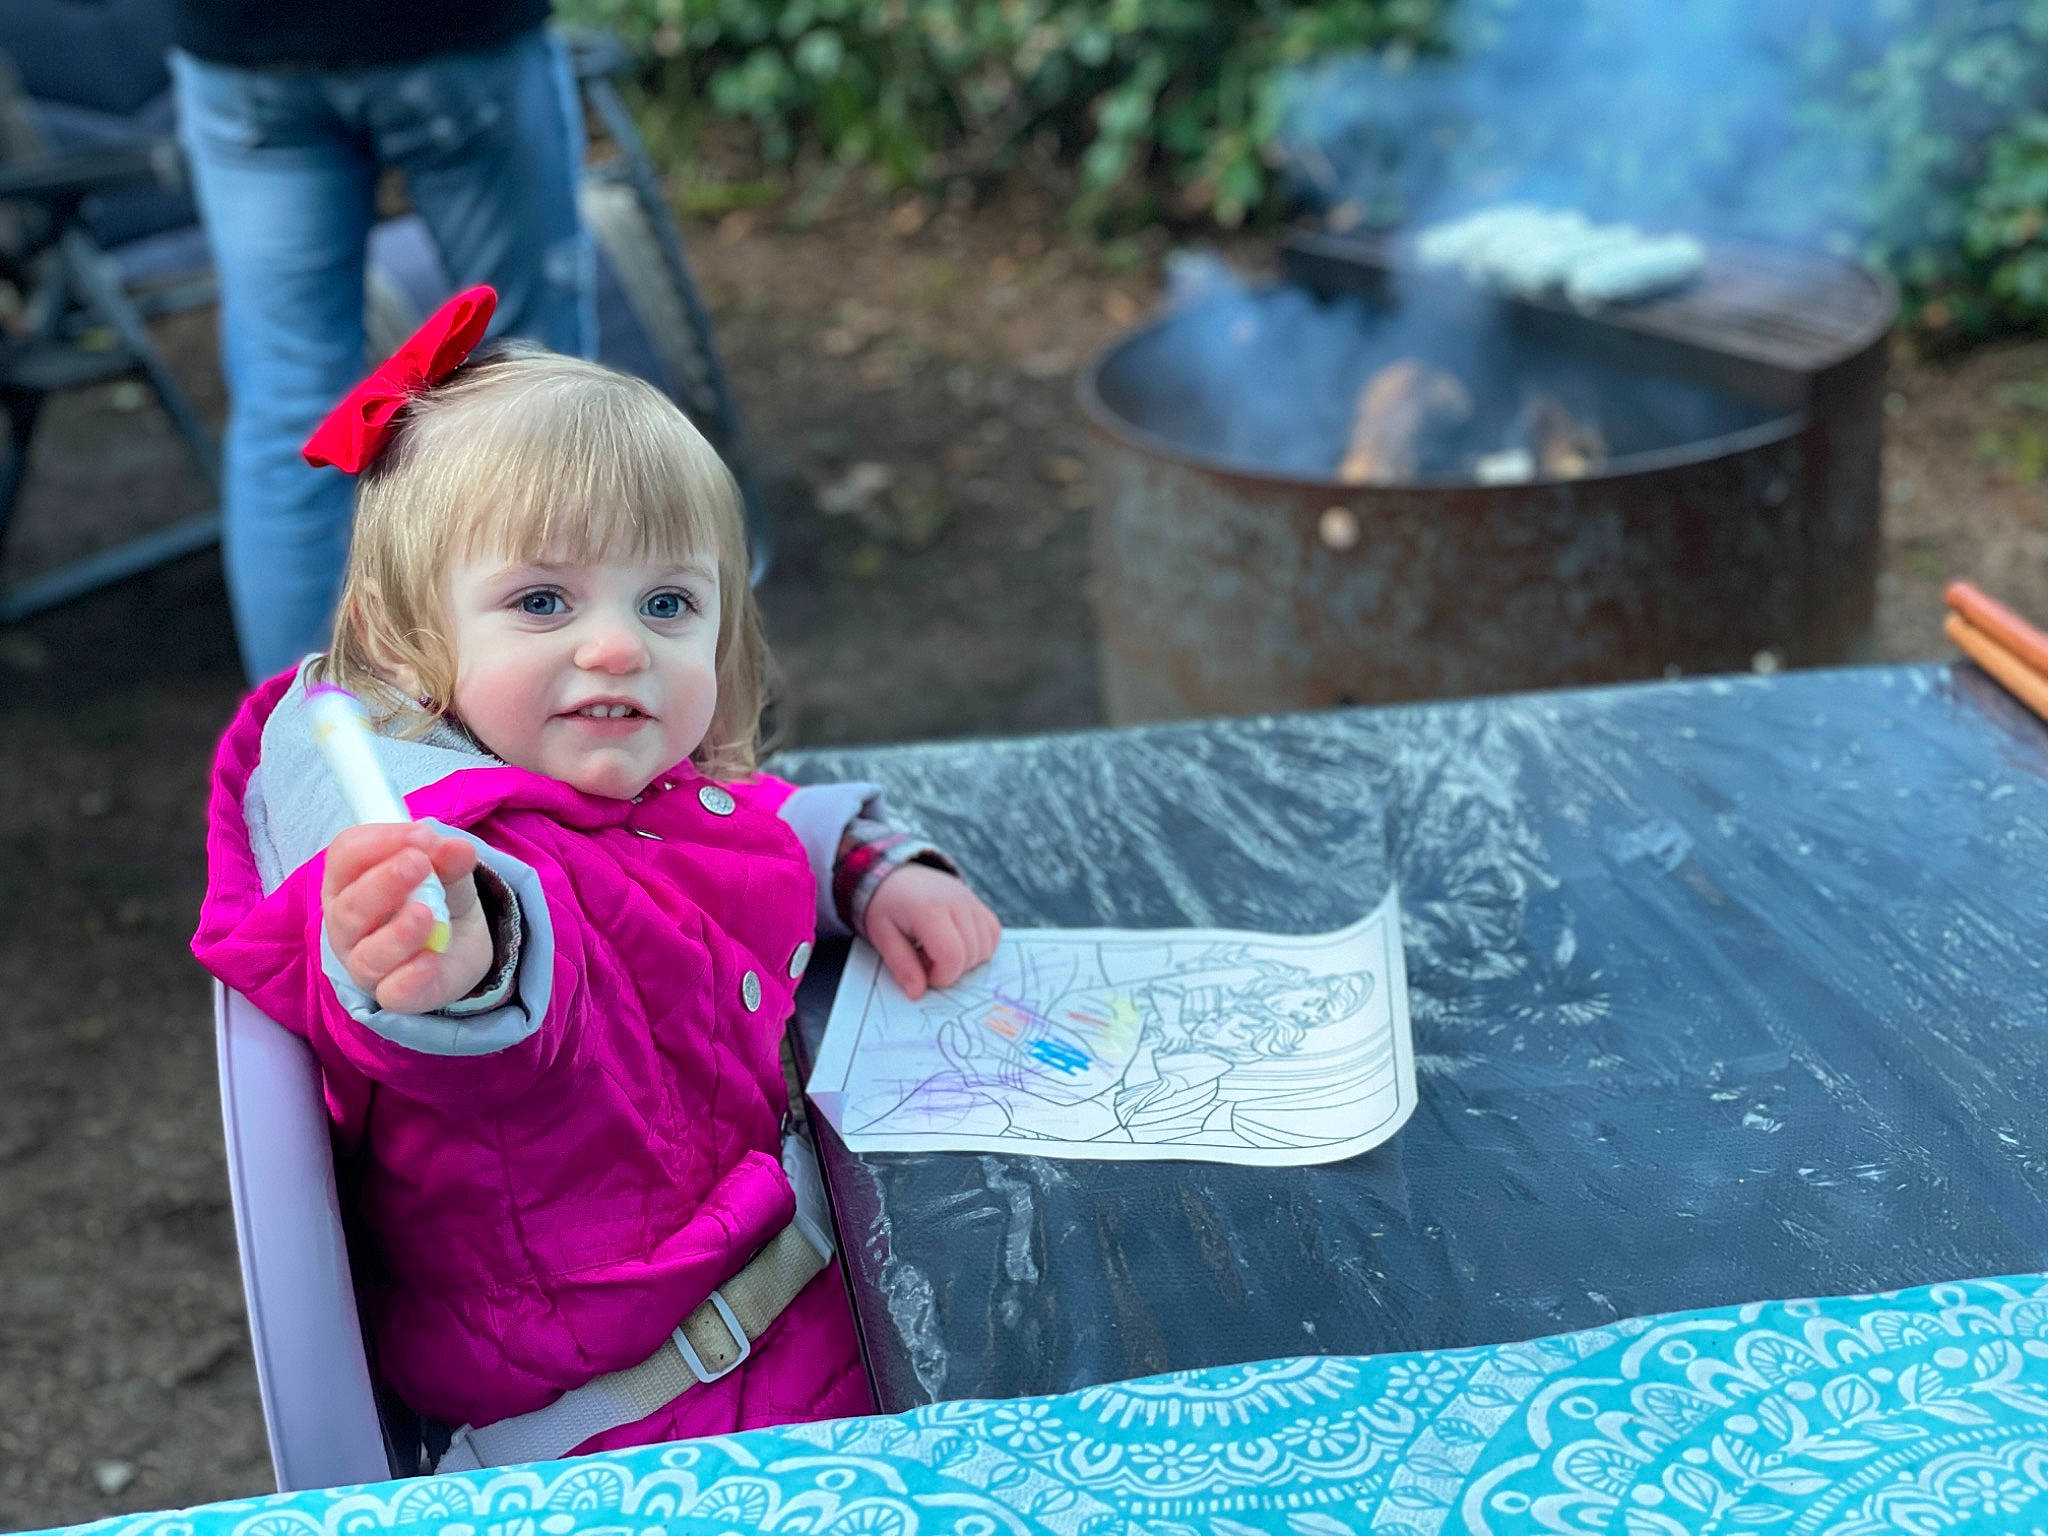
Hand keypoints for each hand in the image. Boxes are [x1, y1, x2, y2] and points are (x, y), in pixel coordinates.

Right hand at [322, 823, 491, 1013]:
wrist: (460, 942)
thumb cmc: (434, 895)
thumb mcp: (446, 868)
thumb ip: (448, 857)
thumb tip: (457, 848)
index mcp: (349, 881)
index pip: (346, 855)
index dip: (380, 841)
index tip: (421, 835)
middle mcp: (347, 924)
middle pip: (350, 906)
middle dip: (384, 882)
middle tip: (418, 864)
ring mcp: (365, 963)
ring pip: (368, 954)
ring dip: (397, 933)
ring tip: (426, 913)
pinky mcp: (394, 994)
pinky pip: (392, 992)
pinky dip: (411, 977)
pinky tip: (432, 960)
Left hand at [863, 863, 1001, 999]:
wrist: (895, 875)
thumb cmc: (886, 907)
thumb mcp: (883, 936)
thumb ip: (902, 965)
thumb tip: (917, 994)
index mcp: (929, 911)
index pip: (952, 957)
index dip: (940, 977)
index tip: (922, 973)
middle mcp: (957, 902)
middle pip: (971, 955)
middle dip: (950, 970)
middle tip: (925, 959)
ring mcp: (971, 900)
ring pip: (985, 947)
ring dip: (965, 960)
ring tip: (938, 950)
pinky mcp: (979, 902)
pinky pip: (993, 934)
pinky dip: (980, 947)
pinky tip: (957, 944)